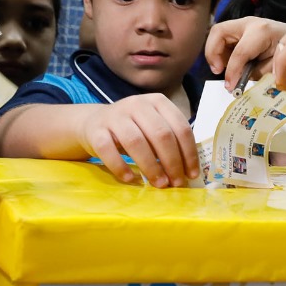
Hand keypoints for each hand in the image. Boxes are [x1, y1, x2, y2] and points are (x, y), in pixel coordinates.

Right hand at [79, 94, 198, 187]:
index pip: (180, 127)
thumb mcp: (153, 126)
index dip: (188, 153)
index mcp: (157, 101)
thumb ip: (170, 141)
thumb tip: (188, 170)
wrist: (93, 123)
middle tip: (176, 183)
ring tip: (159, 184)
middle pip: (160, 135)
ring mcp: (115, 116)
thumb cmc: (132, 128)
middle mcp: (137, 104)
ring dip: (151, 167)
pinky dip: (121, 167)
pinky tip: (130, 179)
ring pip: (136, 142)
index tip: (192, 174)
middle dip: (172, 162)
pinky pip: (108, 150)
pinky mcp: (96, 130)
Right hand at [204, 17, 285, 91]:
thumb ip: (255, 73)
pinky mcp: (241, 27)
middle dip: (213, 53)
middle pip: (219, 32)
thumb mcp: (275, 67)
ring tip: (224, 68)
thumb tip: (237, 82)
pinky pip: (223, 37)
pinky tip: (230, 62)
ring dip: (216, 52)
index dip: (232, 71)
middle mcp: (249, 23)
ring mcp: (244, 23)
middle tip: (218, 71)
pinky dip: (222, 51)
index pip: (239, 52)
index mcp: (261, 32)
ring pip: (218, 33)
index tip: (230, 87)